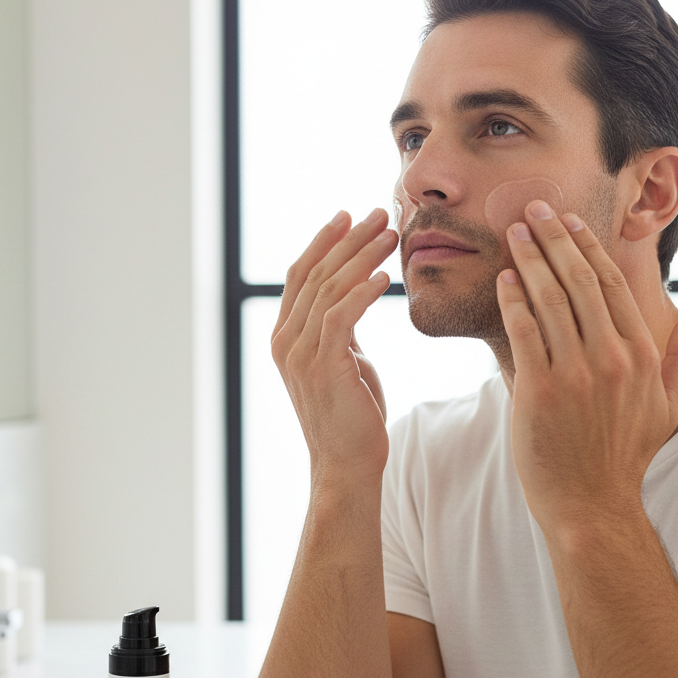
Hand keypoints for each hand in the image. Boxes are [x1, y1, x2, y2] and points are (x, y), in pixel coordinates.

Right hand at [271, 209, 397, 486]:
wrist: (347, 465)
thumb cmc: (352, 415)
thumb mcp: (343, 360)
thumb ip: (341, 328)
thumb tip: (356, 294)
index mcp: (286, 336)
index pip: (300, 275)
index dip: (324, 241)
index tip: (350, 215)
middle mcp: (286, 341)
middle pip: (315, 273)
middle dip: (348, 239)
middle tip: (379, 213)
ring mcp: (301, 354)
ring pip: (329, 289)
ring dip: (362, 257)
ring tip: (392, 235)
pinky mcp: (324, 367)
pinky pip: (341, 317)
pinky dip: (363, 292)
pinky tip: (386, 276)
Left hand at [496, 201, 677, 537]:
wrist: (591, 503)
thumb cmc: (625, 454)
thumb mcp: (665, 405)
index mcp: (642, 355)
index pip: (613, 286)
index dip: (587, 249)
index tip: (568, 223)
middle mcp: (612, 358)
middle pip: (579, 282)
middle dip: (554, 241)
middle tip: (532, 211)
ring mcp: (575, 373)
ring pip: (550, 300)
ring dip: (529, 261)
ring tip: (513, 235)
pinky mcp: (539, 390)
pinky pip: (523, 332)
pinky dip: (512, 301)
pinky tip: (503, 279)